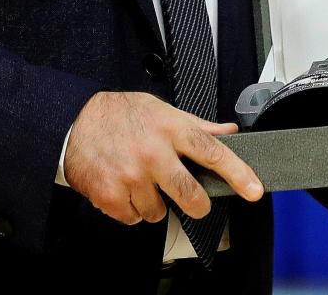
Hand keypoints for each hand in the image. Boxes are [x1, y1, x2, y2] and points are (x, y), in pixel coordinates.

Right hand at [62, 91, 263, 225]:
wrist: (73, 122)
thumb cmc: (120, 115)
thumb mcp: (161, 109)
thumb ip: (196, 125)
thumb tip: (228, 131)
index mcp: (169, 128)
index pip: (212, 152)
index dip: (238, 173)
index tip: (254, 190)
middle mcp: (152, 152)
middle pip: (190, 194)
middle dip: (198, 204)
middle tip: (194, 201)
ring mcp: (130, 175)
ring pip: (159, 212)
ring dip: (154, 203)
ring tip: (141, 182)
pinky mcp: (110, 194)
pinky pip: (134, 218)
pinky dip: (131, 209)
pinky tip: (124, 189)